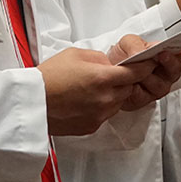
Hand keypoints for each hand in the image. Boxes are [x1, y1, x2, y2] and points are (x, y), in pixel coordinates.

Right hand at [38, 47, 154, 135]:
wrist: (32, 102)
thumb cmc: (48, 77)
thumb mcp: (75, 54)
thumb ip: (99, 58)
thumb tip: (110, 64)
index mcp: (102, 78)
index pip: (136, 73)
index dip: (145, 66)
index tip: (148, 63)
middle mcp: (105, 99)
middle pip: (128, 89)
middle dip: (124, 81)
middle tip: (108, 74)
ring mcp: (99, 115)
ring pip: (117, 103)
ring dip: (112, 95)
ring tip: (90, 88)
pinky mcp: (91, 126)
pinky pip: (105, 114)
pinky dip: (100, 107)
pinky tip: (83, 100)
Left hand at [108, 35, 180, 109]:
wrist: (108, 73)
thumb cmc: (124, 56)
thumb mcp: (128, 42)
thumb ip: (136, 44)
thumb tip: (145, 52)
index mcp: (169, 54)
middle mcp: (167, 71)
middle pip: (176, 69)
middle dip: (169, 62)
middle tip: (162, 55)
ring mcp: (159, 86)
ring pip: (160, 84)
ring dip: (146, 76)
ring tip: (136, 71)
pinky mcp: (146, 98)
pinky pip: (144, 94)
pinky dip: (135, 87)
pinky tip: (130, 83)